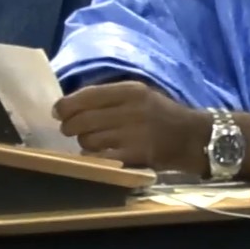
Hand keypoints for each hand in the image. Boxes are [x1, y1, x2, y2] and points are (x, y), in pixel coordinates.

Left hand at [53, 81, 211, 172]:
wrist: (192, 137)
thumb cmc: (162, 114)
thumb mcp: (141, 95)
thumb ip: (112, 97)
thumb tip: (73, 103)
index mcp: (131, 91)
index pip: (88, 95)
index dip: (67, 104)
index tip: (57, 111)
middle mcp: (130, 110)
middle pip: (83, 119)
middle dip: (69, 126)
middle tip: (68, 130)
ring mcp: (132, 134)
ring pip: (89, 139)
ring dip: (83, 142)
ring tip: (89, 141)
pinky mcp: (135, 155)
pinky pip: (101, 158)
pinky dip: (93, 157)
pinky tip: (96, 155)